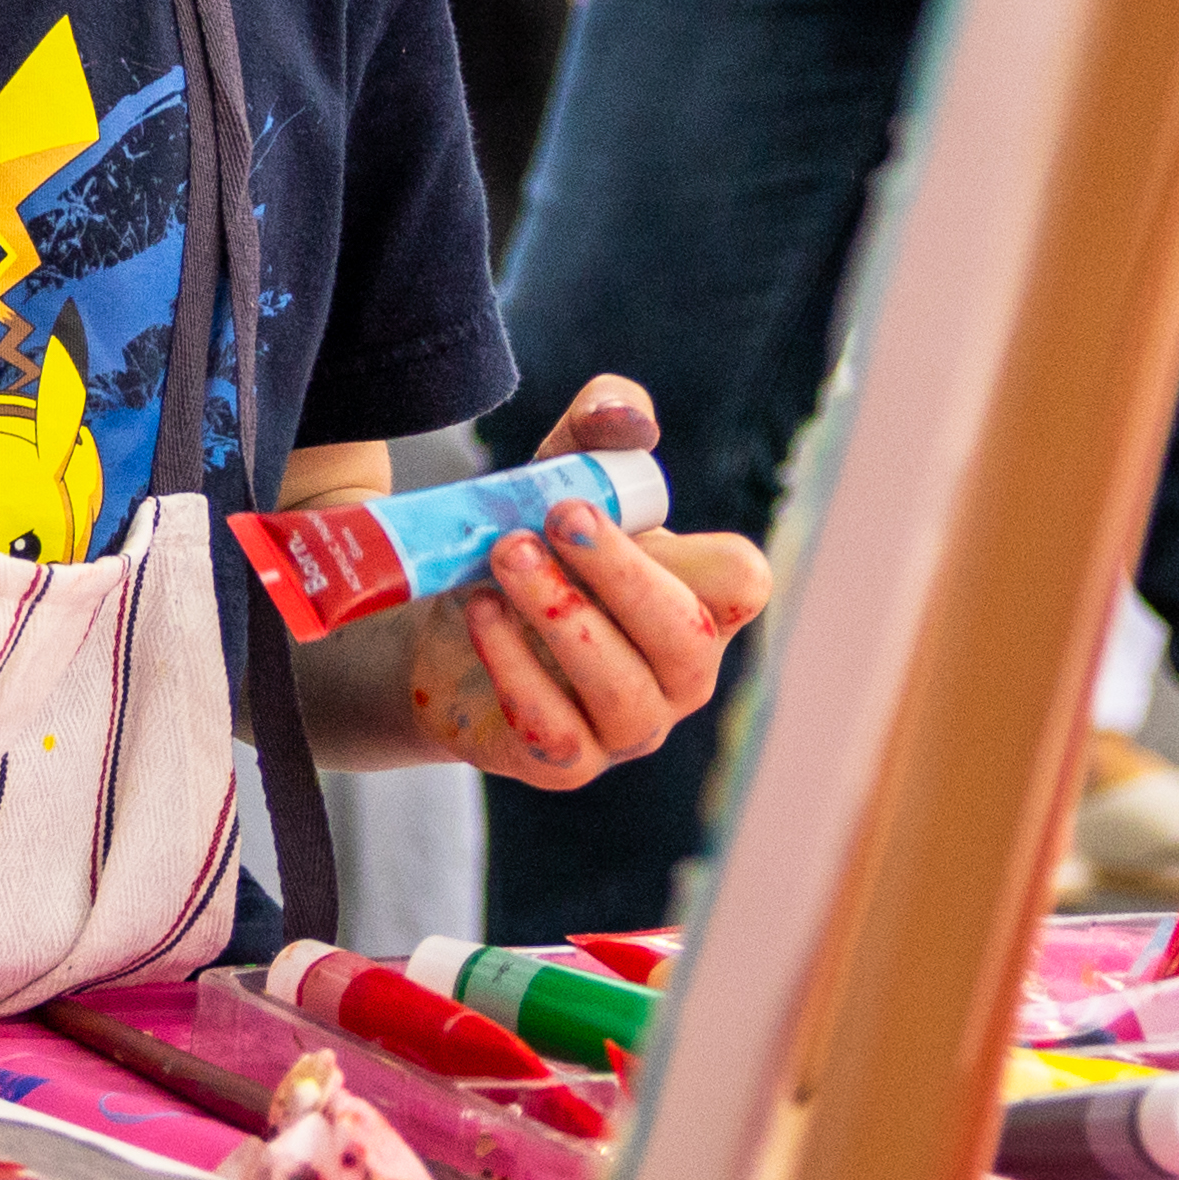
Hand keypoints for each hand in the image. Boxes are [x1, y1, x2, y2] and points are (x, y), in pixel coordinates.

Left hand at [391, 381, 770, 789]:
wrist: (435, 632)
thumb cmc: (524, 550)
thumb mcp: (552, 479)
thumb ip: (596, 432)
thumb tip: (627, 416)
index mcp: (693, 599)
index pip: (742, 583)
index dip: (689, 548)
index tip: (593, 503)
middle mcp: (677, 671)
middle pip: (686, 637)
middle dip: (619, 574)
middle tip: (551, 517)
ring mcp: (627, 725)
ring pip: (625, 690)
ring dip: (562, 617)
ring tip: (503, 557)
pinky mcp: (565, 763)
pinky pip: (558, 734)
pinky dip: (516, 671)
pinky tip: (479, 615)